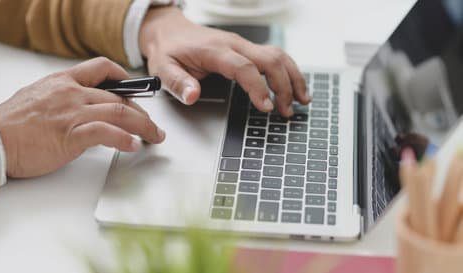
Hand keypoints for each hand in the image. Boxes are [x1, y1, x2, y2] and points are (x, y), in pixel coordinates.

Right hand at [0, 57, 165, 177]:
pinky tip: (134, 146)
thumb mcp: (36, 99)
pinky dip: (125, 140)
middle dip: (141, 111)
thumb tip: (77, 111)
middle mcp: (72, 93)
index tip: (134, 88)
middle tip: (151, 124)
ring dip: (144, 126)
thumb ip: (60, 100)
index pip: (101, 68)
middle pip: (119, 96)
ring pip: (120, 113)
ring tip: (154, 136)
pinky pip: (107, 133)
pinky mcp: (72, 135)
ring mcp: (73, 113)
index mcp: (62, 82)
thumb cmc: (9, 125)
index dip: (124, 77)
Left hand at [139, 7, 309, 115]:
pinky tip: (295, 87)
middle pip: (269, 59)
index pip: (244, 67)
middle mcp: (233, 44)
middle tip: (286, 111)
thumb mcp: (163, 69)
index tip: (266, 107)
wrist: (169, 31)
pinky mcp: (247, 49)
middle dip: (283, 86)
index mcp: (214, 50)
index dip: (258, 87)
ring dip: (293, 77)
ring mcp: (243, 44)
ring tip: (302, 101)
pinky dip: (289, 71)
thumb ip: (177, 83)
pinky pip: (274, 56)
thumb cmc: (168, 50)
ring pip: (277, 55)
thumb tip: (192, 96)